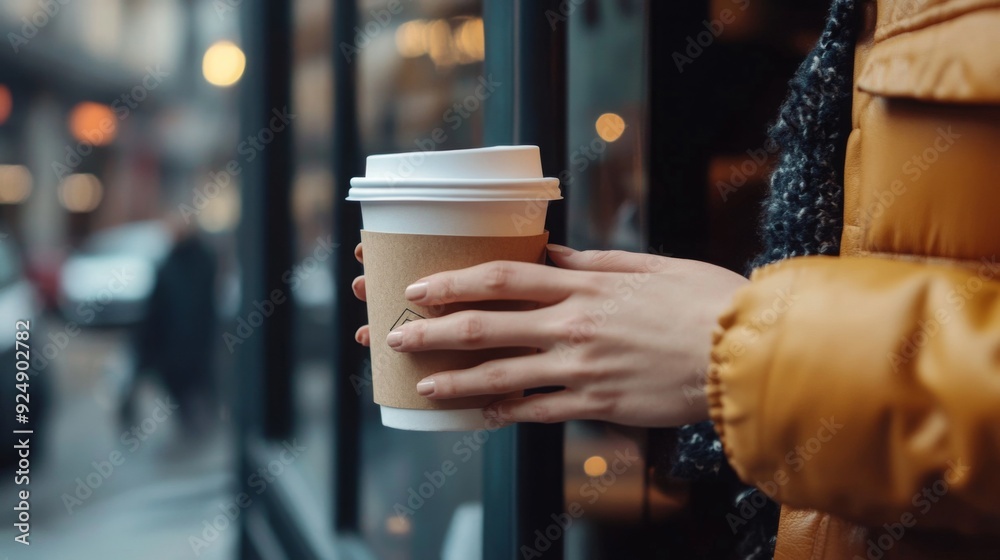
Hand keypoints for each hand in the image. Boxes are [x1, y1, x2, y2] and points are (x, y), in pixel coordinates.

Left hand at [354, 243, 747, 427]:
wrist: (746, 353)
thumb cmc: (703, 300)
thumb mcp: (647, 266)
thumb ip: (592, 263)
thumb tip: (550, 254)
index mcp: (584, 285)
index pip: (503, 278)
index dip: (453, 281)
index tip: (418, 287)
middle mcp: (573, 324)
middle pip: (488, 325)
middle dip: (434, 332)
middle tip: (393, 337)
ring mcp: (582, 367)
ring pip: (502, 374)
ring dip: (456, 380)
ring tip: (422, 386)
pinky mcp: (598, 403)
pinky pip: (540, 409)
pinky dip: (507, 412)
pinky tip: (481, 415)